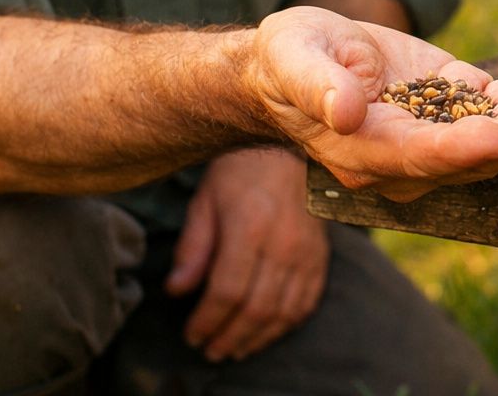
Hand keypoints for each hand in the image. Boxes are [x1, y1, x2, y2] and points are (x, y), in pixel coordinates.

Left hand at [165, 148, 329, 361]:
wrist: (289, 146)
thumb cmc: (240, 171)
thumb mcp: (205, 201)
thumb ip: (193, 248)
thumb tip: (176, 291)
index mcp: (249, 227)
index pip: (227, 290)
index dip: (207, 320)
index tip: (191, 335)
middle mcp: (283, 243)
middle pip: (255, 308)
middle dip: (228, 336)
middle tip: (209, 350)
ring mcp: (306, 251)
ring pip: (282, 311)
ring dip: (256, 338)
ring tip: (234, 349)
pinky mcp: (321, 255)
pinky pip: (307, 301)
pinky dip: (285, 324)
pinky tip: (266, 332)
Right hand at [248, 7, 497, 200]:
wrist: (297, 60)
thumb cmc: (288, 59)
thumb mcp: (293, 58)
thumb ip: (318, 85)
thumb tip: (345, 112)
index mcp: (367, 151)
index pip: (425, 157)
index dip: (468, 149)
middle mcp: (408, 156)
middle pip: (476, 156)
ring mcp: (435, 133)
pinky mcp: (452, 106)